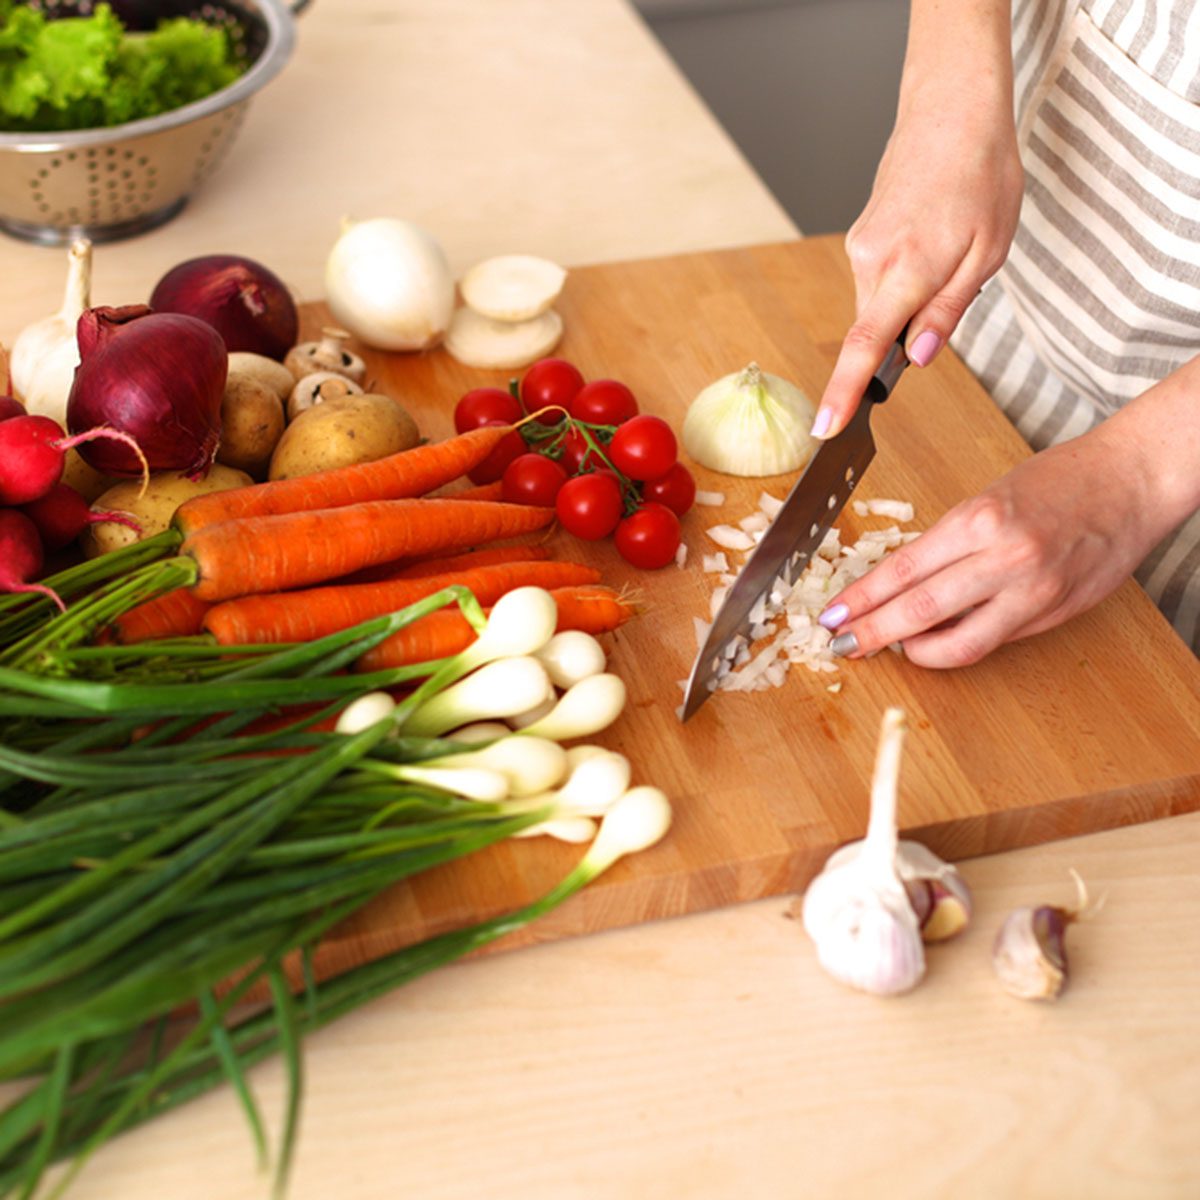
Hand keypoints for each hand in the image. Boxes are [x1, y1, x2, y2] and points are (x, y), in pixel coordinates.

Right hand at [812, 50, 1023, 438]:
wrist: (953, 110)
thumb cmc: (982, 176)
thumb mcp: (988, 252)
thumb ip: (947, 312)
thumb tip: (914, 360)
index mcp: (908, 269)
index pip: (865, 347)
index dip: (845, 393)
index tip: (825, 429)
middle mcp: (871, 261)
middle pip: (877, 330)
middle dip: (907, 336)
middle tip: (954, 289)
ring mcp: (860, 248)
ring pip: (879, 306)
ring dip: (911, 302)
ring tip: (953, 248)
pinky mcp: (860, 238)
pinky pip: (877, 282)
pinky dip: (903, 281)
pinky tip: (933, 240)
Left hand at [820, 428, 1164, 666]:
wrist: (1130, 482)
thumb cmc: (1059, 482)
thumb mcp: (987, 500)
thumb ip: (947, 545)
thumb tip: (898, 586)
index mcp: (980, 520)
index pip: (903, 569)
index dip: (862, 598)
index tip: (834, 613)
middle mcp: (1005, 557)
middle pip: (920, 610)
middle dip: (873, 632)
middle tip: (843, 643)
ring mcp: (1033, 591)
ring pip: (958, 642)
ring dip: (915, 652)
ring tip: (891, 648)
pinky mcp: (1053, 614)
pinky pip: (993, 642)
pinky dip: (957, 647)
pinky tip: (936, 644)